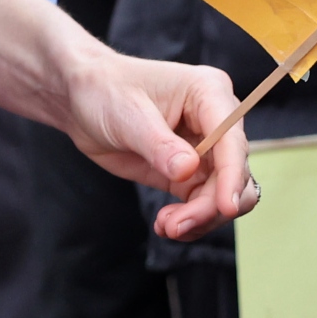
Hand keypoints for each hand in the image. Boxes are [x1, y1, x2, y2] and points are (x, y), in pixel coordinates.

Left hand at [59, 48, 258, 239]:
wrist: (82, 99)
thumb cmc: (105, 90)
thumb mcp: (128, 114)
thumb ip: (159, 145)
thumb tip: (188, 170)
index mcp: (209, 92)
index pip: (231, 139)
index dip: (231, 175)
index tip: (226, 207)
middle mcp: (216, 121)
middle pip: (233, 172)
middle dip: (210, 205)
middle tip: (175, 225)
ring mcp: (204, 149)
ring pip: (222, 193)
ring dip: (201, 218)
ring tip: (166, 227)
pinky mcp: (188, 172)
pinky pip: (202, 203)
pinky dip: (190, 220)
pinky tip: (165, 225)